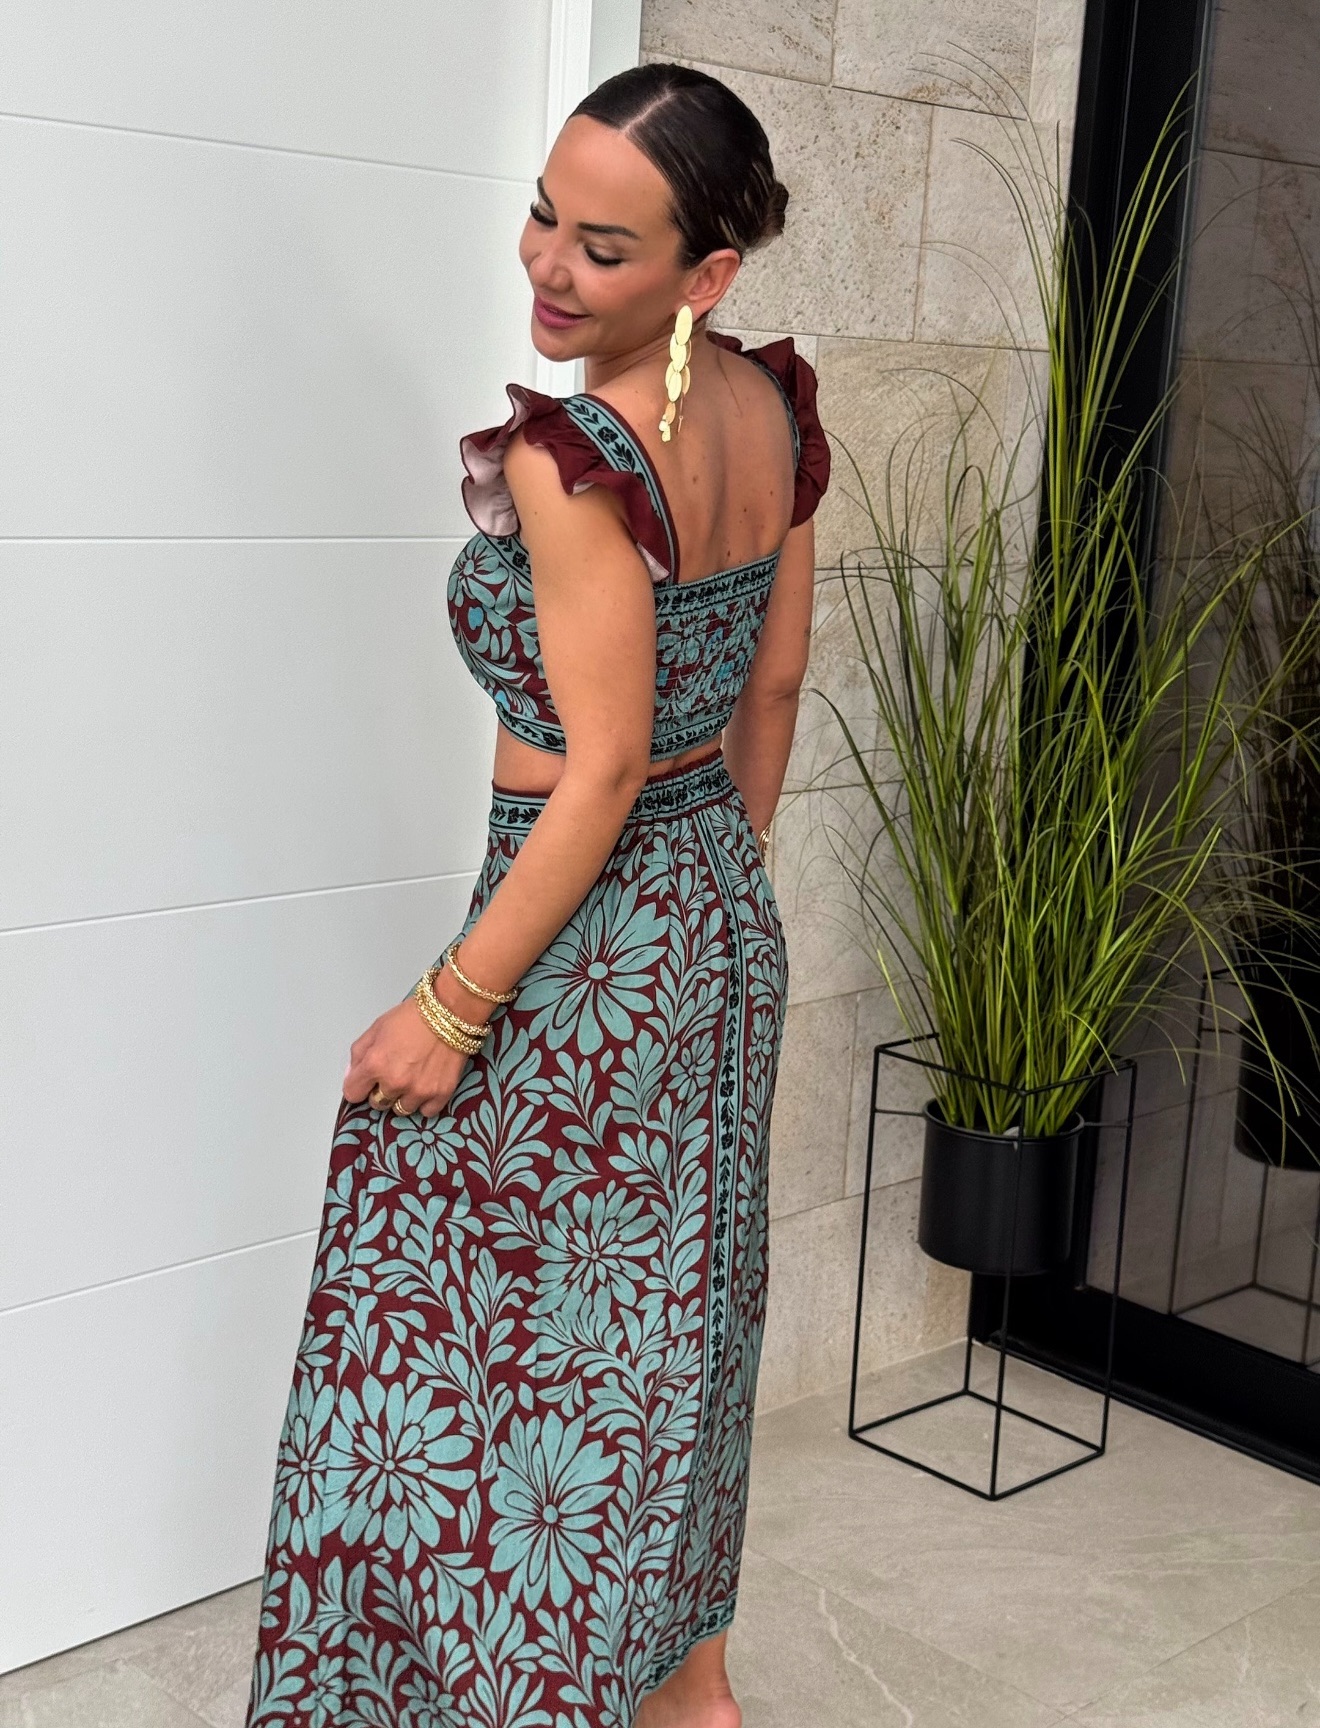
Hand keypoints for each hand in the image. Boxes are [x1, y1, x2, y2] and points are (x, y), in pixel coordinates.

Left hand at [343, 998, 469, 1117]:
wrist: (450, 1012)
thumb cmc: (414, 1016)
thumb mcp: (377, 1027)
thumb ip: (358, 1053)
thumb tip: (352, 1074)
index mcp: (375, 1064)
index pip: (352, 1093)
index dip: (358, 1086)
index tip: (365, 1082)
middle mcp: (395, 1082)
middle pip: (377, 1103)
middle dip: (381, 1090)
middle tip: (394, 1074)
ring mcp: (419, 1090)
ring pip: (401, 1109)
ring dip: (403, 1097)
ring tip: (412, 1078)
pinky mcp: (440, 1094)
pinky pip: (426, 1112)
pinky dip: (425, 1102)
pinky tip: (427, 1085)